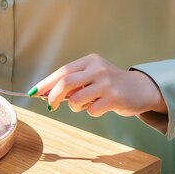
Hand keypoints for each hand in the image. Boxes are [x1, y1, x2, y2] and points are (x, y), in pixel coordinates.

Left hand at [31, 54, 166, 116]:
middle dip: (52, 96)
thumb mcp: (91, 76)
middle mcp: (97, 69)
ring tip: (83, 105)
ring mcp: (106, 84)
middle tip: (50, 106)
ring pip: (75, 99)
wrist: (140, 89)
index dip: (45, 83)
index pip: (61, 72)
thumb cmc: (109, 84)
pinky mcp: (114, 98)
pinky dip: (90, 112)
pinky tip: (99, 107)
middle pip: (65, 83)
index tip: (34, 93)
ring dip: (74, 107)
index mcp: (89, 61)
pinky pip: (91, 110)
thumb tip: (45, 93)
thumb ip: (72, 82)